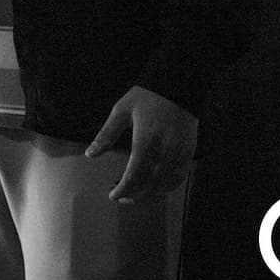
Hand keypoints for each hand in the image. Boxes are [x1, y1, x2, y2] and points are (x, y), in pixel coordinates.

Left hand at [86, 86, 197, 202]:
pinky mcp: (190, 151)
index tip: (113, 195)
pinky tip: (157, 185)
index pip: (134, 176)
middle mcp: (164, 151)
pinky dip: (167, 186)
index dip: (123, 189)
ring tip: (137, 193)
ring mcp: (179, 152)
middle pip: (150, 185)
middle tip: (123, 197)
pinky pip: (180, 177)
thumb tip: (90, 154)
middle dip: (135, 195)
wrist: (177, 83)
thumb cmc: (146, 96)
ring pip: (165, 185)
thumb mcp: (121, 111)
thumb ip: (106, 135)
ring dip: (150, 193)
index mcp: (145, 141)